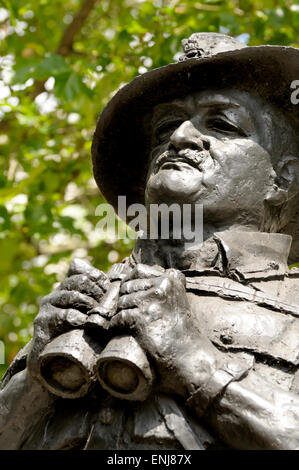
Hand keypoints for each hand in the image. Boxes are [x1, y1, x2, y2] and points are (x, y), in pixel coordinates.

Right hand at [27, 258, 109, 380]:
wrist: (49, 365)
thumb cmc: (75, 341)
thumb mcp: (88, 321)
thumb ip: (98, 305)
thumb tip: (118, 288)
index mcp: (64, 291)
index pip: (84, 274)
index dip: (100, 281)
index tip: (111, 291)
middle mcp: (54, 296)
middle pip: (79, 282)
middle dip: (98, 292)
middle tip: (108, 306)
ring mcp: (47, 308)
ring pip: (73, 296)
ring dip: (91, 305)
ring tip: (100, 316)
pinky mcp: (42, 323)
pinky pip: (64, 315)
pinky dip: (80, 319)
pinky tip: (87, 324)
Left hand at [94, 264, 195, 393]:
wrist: (191, 360)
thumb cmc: (184, 334)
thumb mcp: (181, 302)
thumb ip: (170, 289)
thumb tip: (150, 282)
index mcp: (171, 280)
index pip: (138, 270)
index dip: (129, 281)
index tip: (127, 293)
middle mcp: (161, 287)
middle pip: (127, 287)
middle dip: (123, 300)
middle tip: (126, 314)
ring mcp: (151, 302)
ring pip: (122, 302)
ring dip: (119, 313)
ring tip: (124, 324)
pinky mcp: (142, 318)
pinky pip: (119, 317)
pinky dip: (115, 326)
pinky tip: (118, 331)